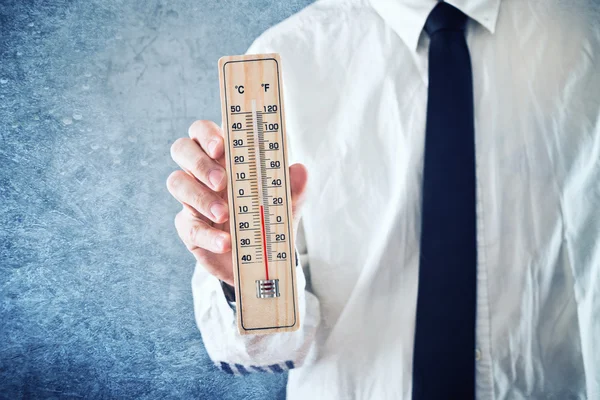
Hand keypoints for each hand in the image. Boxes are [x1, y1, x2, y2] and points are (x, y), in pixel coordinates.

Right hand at [167, 120, 307, 285]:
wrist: (261, 261)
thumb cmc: (269, 219)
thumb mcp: (286, 204)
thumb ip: (293, 188)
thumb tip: (300, 170)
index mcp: (226, 157)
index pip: (204, 131)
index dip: (207, 133)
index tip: (221, 147)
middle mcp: (204, 173)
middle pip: (182, 149)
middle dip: (199, 162)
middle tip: (222, 181)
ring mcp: (193, 199)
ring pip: (177, 182)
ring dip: (200, 196)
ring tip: (224, 214)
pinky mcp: (190, 227)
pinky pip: (189, 226)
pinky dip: (208, 235)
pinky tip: (225, 242)